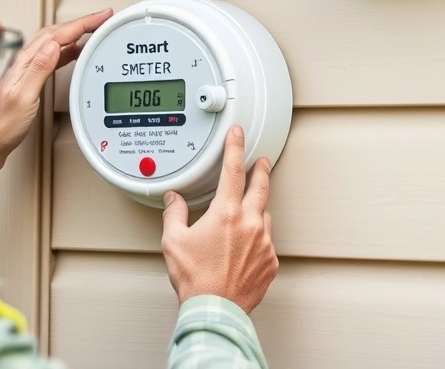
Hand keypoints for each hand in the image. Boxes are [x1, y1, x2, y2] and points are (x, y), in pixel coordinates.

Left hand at [0, 8, 113, 171]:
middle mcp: (26, 61)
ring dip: (77, 33)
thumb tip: (54, 46)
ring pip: (56, 41)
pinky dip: (70, 49)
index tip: (101, 16)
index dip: (82, 23)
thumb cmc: (3, 124)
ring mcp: (29, 68)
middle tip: (103, 19)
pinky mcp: (32, 78)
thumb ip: (39, 70)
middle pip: (58, 32)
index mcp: (25, 62)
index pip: (58, 34)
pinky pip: (54, 55)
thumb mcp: (24, 97)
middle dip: (82, 22)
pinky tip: (77, 52)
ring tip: (94, 31)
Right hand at [160, 126, 277, 313]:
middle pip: (260, 186)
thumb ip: (174, 214)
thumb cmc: (196, 280)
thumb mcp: (173, 242)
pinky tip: (245, 245)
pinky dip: (258, 237)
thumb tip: (174, 201)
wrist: (215, 310)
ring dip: (256, 208)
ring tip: (246, 210)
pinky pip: (267, 241)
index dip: (235, 147)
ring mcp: (264, 243)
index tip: (238, 135)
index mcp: (226, 214)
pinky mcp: (271, 262)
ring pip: (264, 215)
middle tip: (261, 161)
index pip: (233, 170)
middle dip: (260, 170)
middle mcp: (249, 224)